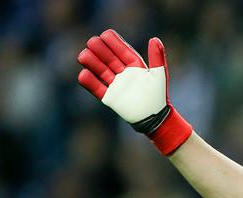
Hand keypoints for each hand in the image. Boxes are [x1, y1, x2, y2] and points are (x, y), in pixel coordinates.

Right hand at [77, 29, 192, 154]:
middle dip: (100, 49)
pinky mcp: (109, 98)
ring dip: (91, 62)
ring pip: (100, 70)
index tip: (105, 35)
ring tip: (83, 55)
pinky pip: (97, 89)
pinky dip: (89, 82)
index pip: (121, 50)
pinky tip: (83, 74)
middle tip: (92, 43)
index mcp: (134, 65)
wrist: (154, 118)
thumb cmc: (159, 96)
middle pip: (108, 58)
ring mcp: (115, 85)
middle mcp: (122, 73)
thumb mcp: (159, 75)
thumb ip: (157, 58)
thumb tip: (154, 39)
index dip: (113, 42)